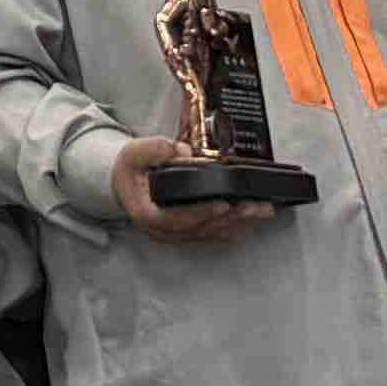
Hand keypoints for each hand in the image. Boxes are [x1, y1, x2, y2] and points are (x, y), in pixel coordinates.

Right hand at [111, 135, 263, 243]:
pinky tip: (251, 220)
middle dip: (232, 218)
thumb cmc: (130, 170)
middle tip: (256, 206)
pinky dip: (234, 227)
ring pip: (211, 233)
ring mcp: (176, 235)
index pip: (176, 219)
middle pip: (201, 228)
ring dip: (239, 223)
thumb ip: (153, 150)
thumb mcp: (133, 153)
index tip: (224, 205)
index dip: (202, 213)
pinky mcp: (187, 233)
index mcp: (147, 214)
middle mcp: (162, 231)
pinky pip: (213, 234)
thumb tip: (183, 151)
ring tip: (262, 210)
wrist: (124, 183)